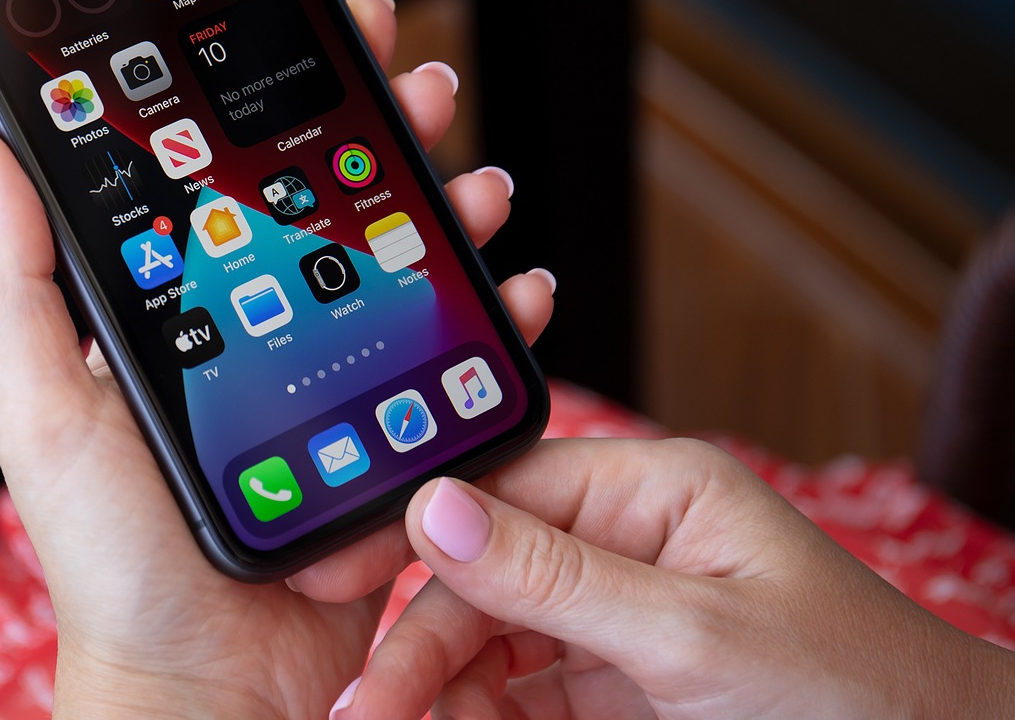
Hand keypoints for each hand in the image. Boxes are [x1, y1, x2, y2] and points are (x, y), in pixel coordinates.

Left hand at [0, 0, 556, 717]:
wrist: (205, 691)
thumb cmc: (111, 560)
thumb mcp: (40, 405)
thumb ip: (11, 281)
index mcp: (180, 309)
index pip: (229, 175)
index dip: (270, 97)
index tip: (304, 23)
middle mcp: (258, 333)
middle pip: (329, 205)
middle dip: (380, 131)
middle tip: (416, 75)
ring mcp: (332, 384)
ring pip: (403, 268)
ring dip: (447, 210)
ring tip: (476, 180)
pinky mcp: (391, 440)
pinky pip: (450, 362)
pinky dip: (492, 321)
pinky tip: (514, 288)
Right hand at [313, 438, 1014, 718]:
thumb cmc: (852, 690)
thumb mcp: (692, 635)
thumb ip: (556, 575)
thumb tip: (434, 507)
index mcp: (647, 491)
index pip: (498, 495)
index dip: (411, 540)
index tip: (337, 585)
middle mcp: (623, 543)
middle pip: (481, 577)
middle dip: (420, 643)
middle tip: (365, 707)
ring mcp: (619, 618)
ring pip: (490, 641)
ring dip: (439, 687)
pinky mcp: (618, 687)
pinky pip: (523, 693)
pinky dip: (480, 715)